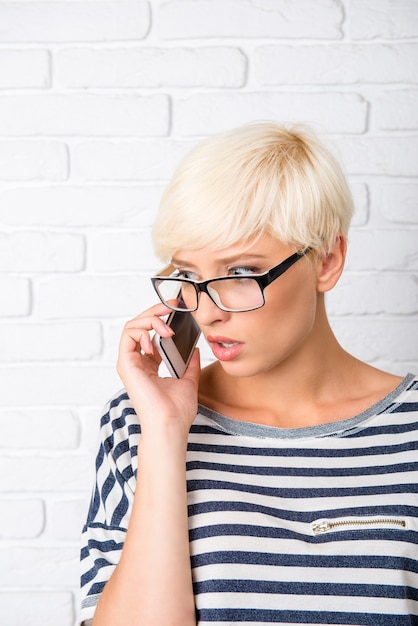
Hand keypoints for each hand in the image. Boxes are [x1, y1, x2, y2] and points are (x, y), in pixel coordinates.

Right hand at [117, 303, 200, 435]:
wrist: (171, 425)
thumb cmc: (177, 411)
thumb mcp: (188, 381)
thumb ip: (189, 364)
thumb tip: (194, 349)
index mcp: (149, 366)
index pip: (149, 334)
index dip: (161, 319)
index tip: (177, 310)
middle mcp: (137, 363)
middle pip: (138, 326)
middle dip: (154, 312)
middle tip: (171, 306)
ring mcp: (130, 363)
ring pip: (131, 326)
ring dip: (150, 319)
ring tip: (167, 326)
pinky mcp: (126, 365)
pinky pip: (128, 335)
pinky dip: (142, 329)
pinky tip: (157, 337)